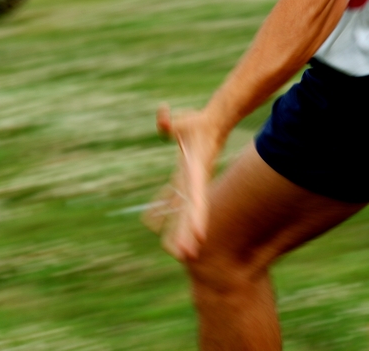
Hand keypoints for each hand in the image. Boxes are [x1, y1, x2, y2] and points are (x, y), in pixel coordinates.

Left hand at [143, 104, 220, 261]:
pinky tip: (156, 225)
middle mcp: (194, 181)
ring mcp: (190, 182)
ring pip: (184, 211)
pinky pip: (174, 200)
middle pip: (191, 212)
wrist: (212, 123)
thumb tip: (162, 113)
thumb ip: (169, 122)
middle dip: (187, 233)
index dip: (196, 217)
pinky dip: (167, 212)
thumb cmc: (197, 122)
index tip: (198, 237)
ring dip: (180, 231)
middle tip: (185, 256)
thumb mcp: (183, 121)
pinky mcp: (184, 180)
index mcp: (195, 172)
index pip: (197, 199)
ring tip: (179, 254)